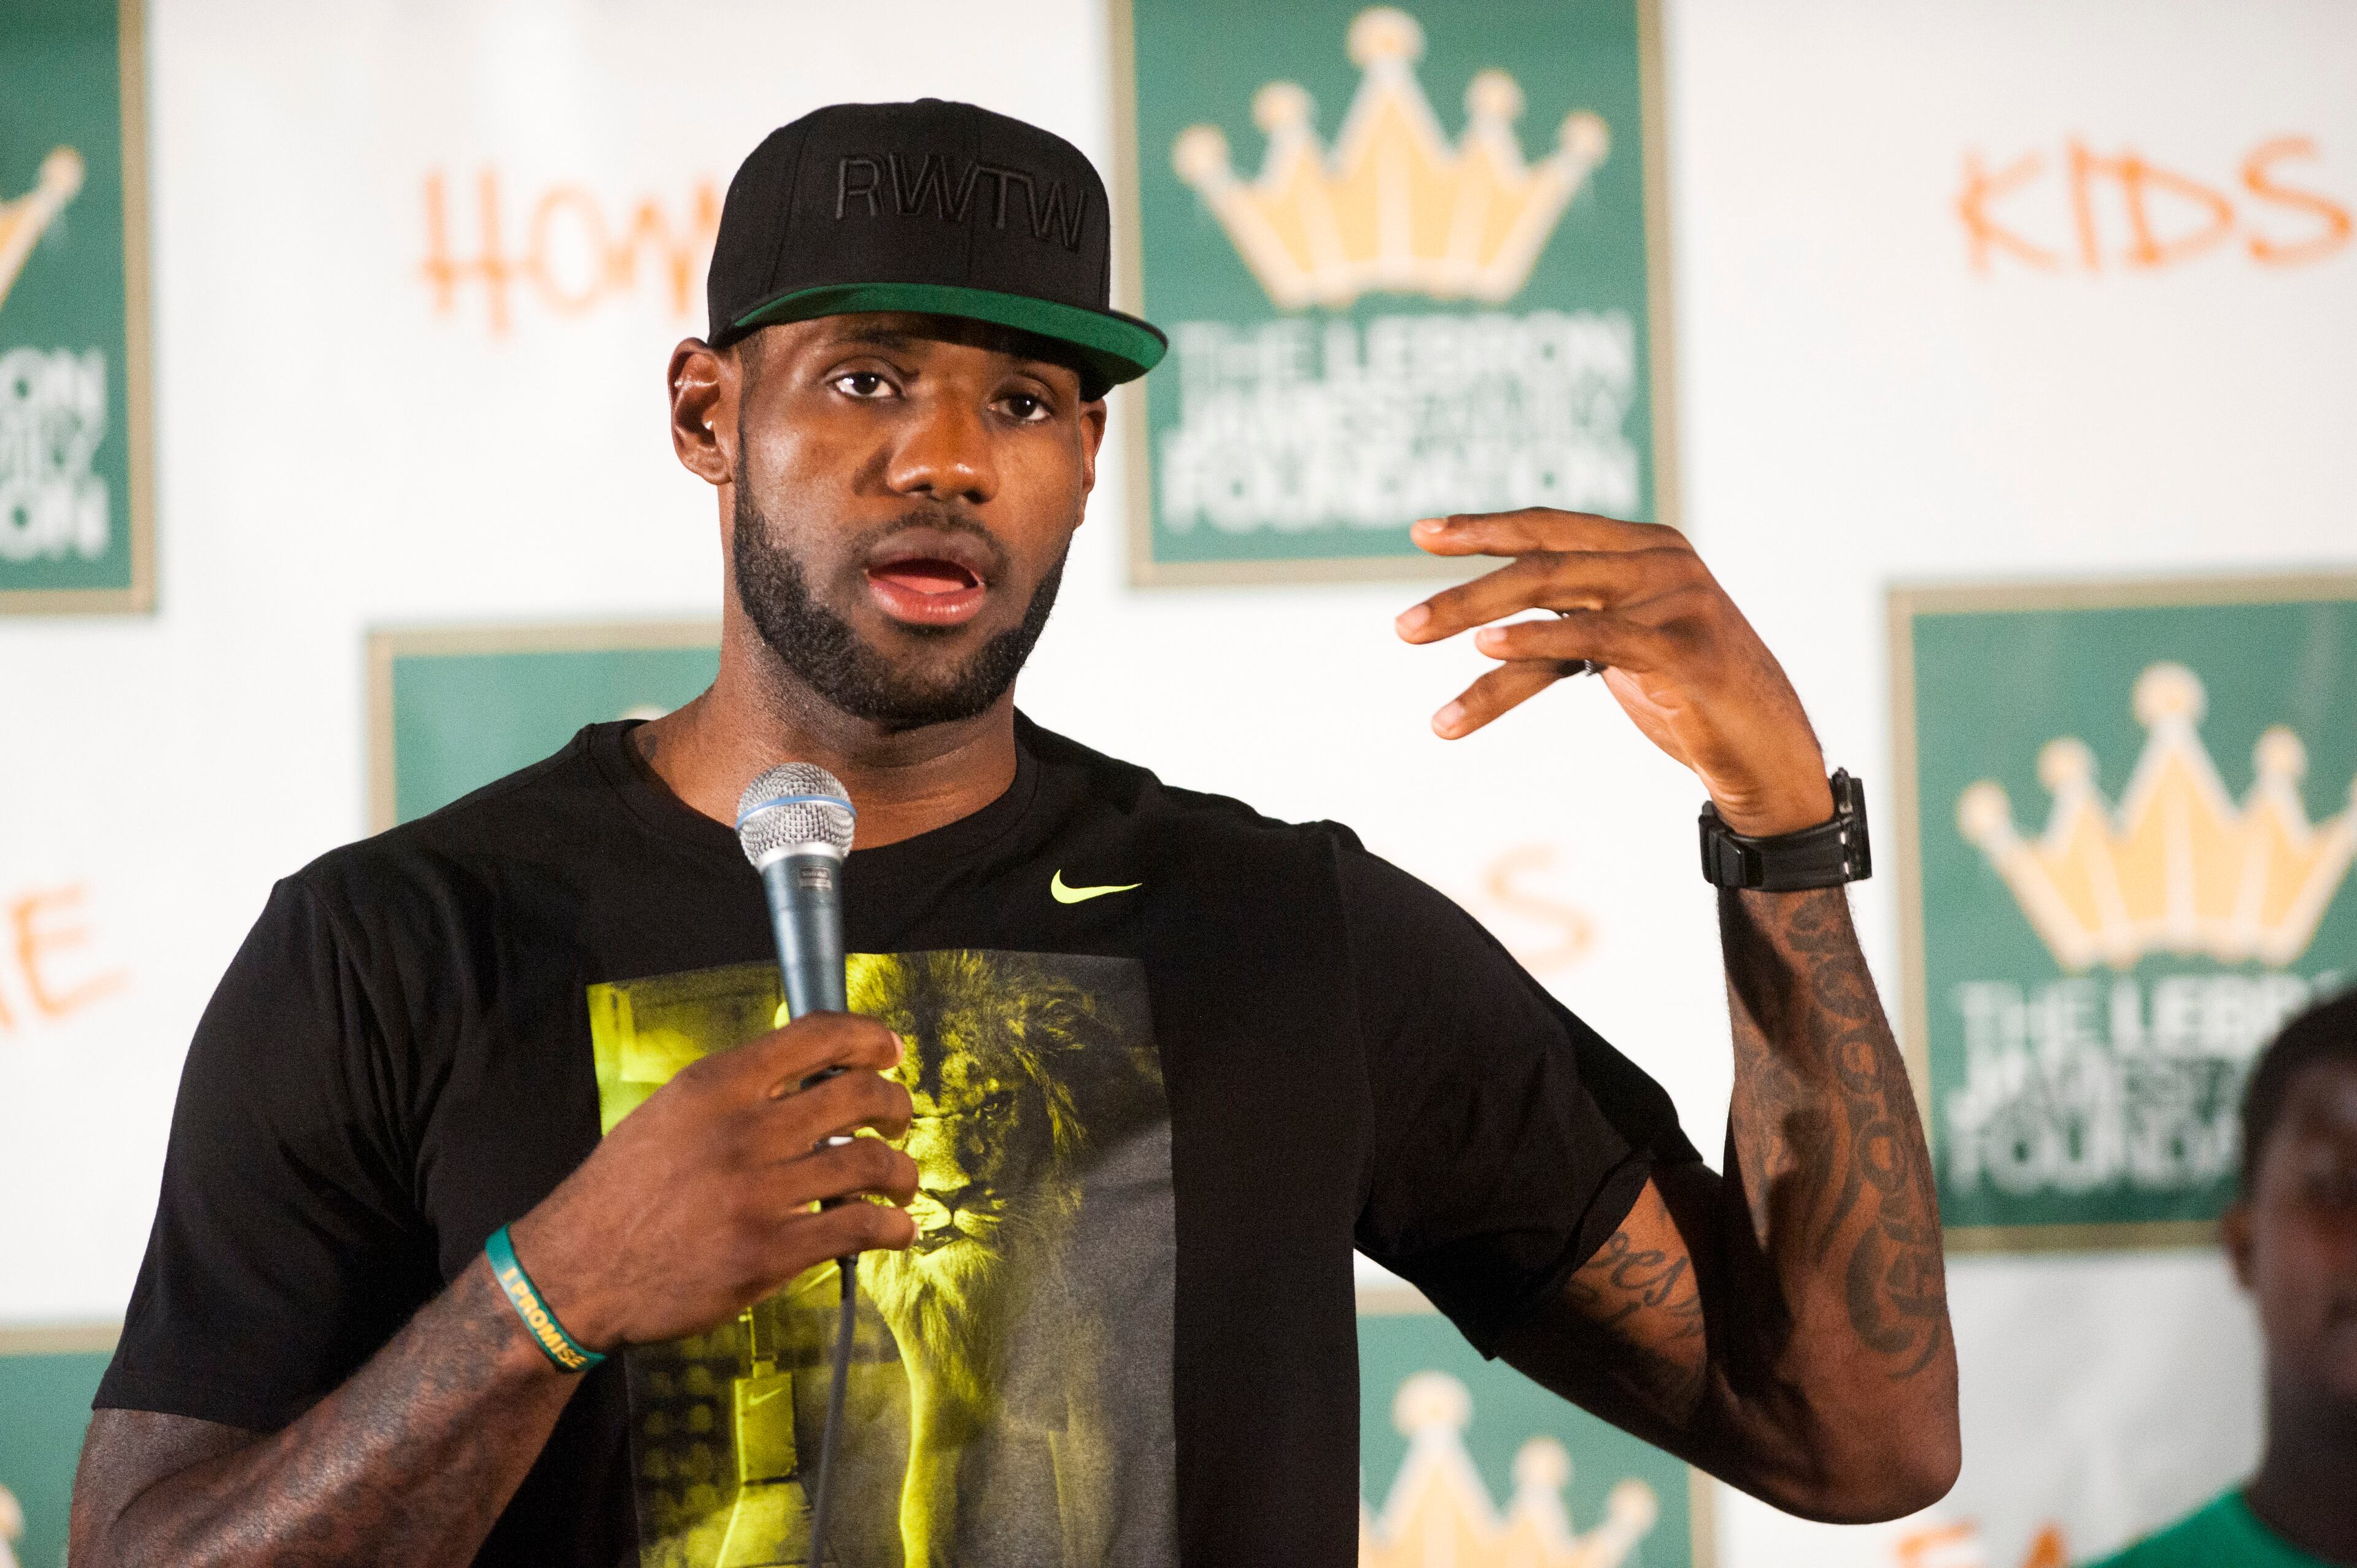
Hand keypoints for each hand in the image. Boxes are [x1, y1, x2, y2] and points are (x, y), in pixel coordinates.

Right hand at [508, 1012, 917, 1352]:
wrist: (575, 1271)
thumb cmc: (621, 1193)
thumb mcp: (669, 1114)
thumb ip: (734, 1093)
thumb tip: (807, 1080)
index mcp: (716, 1085)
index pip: (816, 1035)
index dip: (868, 1037)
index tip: (889, 1050)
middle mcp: (743, 1131)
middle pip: (859, 1094)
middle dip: (895, 1104)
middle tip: (900, 1118)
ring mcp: (757, 1193)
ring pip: (869, 1163)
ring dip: (901, 1171)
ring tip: (902, 1181)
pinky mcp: (767, 1253)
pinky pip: (857, 1228)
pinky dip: (891, 1226)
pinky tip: (896, 1229)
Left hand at [1394, 509, 1832, 836]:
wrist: (1766, 755)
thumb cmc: (1688, 700)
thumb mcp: (1621, 647)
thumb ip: (1570, 619)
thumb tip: (1487, 624)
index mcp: (1644, 548)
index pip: (1549, 526)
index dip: (1484, 528)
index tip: (1422, 533)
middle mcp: (1660, 560)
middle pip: (1541, 560)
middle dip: (1465, 590)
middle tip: (1402, 627)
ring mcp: (1676, 599)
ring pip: (1554, 592)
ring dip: (1474, 616)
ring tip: (1414, 637)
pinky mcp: (1683, 650)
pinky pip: (1593, 639)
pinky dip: (1533, 643)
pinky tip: (1484, 651)